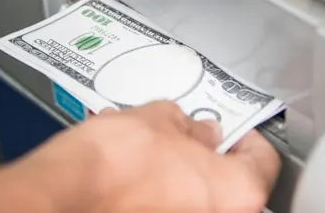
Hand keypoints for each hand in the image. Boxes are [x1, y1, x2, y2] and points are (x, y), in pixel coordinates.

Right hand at [11, 101, 280, 212]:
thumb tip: (200, 131)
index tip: (232, 129)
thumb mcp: (158, 120)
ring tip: (152, 156)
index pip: (263, 160)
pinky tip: (135, 180)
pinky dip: (160, 198)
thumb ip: (190, 125)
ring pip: (197, 201)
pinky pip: (172, 211)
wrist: (61, 198)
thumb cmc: (110, 166)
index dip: (246, 136)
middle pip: (229, 186)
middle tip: (187, 139)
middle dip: (208, 159)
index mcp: (237, 193)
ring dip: (181, 178)